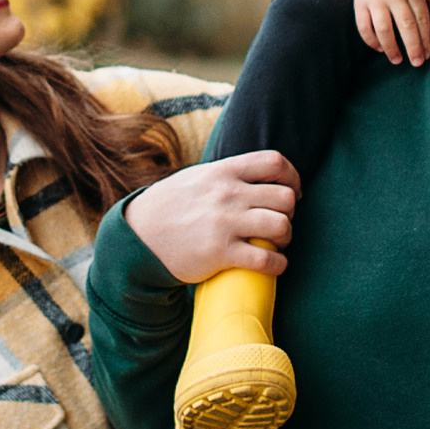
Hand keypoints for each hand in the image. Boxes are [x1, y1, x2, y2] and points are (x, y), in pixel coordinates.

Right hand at [125, 151, 299, 284]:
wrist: (137, 237)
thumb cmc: (169, 207)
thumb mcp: (196, 178)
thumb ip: (227, 174)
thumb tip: (258, 173)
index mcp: (223, 171)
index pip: (275, 162)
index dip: (292, 178)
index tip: (292, 192)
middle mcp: (227, 194)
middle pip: (285, 197)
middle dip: (290, 212)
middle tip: (279, 222)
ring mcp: (224, 223)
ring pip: (282, 226)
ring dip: (286, 237)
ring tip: (276, 243)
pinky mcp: (221, 253)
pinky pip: (267, 259)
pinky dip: (279, 264)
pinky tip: (274, 265)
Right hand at [344, 0, 429, 65]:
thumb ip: (423, 2)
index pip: (421, 19)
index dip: (425, 40)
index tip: (427, 55)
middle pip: (406, 26)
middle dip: (413, 47)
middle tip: (417, 63)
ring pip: (384, 29)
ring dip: (391, 48)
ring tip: (397, 60)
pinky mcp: (359, 3)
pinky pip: (364, 27)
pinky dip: (371, 41)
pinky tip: (380, 49)